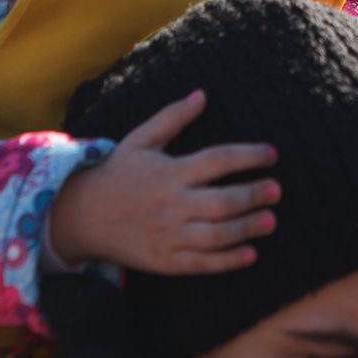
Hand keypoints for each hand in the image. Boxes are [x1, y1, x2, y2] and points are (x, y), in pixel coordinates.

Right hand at [48, 89, 279, 274]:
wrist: (81, 215)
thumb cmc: (116, 173)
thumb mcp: (139, 140)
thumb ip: (173, 118)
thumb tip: (202, 94)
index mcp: (169, 171)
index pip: (218, 160)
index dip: (248, 156)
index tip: (272, 154)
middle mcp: (171, 203)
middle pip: (222, 200)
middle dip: (253, 195)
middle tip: (277, 190)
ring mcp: (168, 234)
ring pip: (216, 234)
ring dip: (247, 228)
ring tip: (270, 221)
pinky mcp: (165, 260)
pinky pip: (202, 263)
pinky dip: (227, 260)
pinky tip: (250, 254)